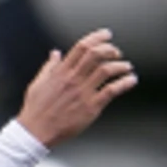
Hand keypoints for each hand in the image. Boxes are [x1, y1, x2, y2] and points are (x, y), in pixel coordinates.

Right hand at [17, 29, 136, 147]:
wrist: (36, 131)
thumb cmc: (36, 110)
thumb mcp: (38, 83)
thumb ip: (49, 66)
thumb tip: (55, 53)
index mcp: (61, 72)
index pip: (82, 47)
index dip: (97, 37)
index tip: (106, 34)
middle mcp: (73, 79)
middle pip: (96, 54)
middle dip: (110, 49)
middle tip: (117, 52)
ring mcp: (83, 92)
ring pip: (106, 70)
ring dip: (120, 65)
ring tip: (127, 66)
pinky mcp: (91, 107)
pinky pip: (111, 91)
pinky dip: (124, 83)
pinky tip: (131, 80)